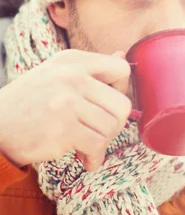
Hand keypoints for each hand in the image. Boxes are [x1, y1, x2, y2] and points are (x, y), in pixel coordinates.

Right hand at [0, 49, 131, 170]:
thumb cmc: (30, 103)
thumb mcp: (56, 75)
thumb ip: (90, 69)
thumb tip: (123, 56)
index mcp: (72, 60)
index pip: (121, 70)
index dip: (121, 91)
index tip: (105, 105)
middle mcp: (71, 77)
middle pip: (122, 104)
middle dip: (115, 124)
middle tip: (98, 131)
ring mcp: (67, 102)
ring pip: (112, 127)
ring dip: (102, 142)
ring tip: (86, 145)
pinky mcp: (63, 129)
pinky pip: (98, 146)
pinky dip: (94, 158)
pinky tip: (84, 159)